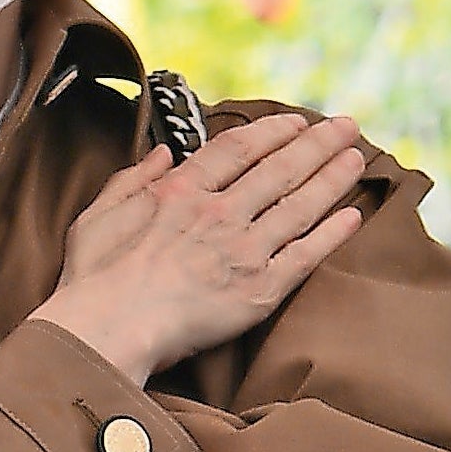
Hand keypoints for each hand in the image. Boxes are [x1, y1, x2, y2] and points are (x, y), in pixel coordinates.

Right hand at [32, 113, 368, 383]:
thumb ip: (132, 180)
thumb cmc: (93, 279)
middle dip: (318, 143)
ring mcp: (244, 250)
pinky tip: (352, 215)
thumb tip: (162, 153)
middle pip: (280, 168)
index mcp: (181, 192)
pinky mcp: (260, 291)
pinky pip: (305, 256)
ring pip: (300, 205)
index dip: (272, 131)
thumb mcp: (99, 215)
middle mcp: (220, 213)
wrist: (108, 330)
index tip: (295, 121)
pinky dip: (331, 234)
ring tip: (357, 158)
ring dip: (332, 178)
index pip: (238, 149)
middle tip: (346, 124)